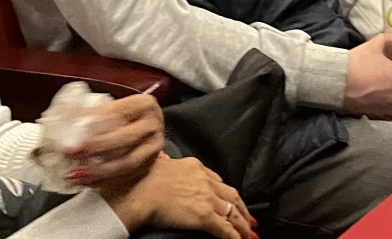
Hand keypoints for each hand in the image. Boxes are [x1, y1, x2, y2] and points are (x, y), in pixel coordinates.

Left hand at [63, 92, 164, 187]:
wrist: (144, 131)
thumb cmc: (125, 118)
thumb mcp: (113, 109)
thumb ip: (94, 114)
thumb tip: (66, 121)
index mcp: (144, 105)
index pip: (118, 113)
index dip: (94, 124)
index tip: (75, 134)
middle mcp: (152, 125)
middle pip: (124, 139)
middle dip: (96, 148)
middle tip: (74, 155)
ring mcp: (153, 147)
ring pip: (127, 162)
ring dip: (100, 170)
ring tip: (79, 173)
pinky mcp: (149, 165)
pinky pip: (126, 176)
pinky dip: (105, 181)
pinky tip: (88, 181)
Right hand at [103, 153, 252, 238]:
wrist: (141, 191)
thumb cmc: (144, 179)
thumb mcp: (164, 164)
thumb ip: (171, 166)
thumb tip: (164, 161)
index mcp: (197, 168)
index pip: (218, 181)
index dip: (227, 194)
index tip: (232, 200)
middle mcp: (206, 181)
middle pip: (232, 196)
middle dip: (242, 209)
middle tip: (250, 220)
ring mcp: (208, 199)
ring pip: (233, 213)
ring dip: (243, 225)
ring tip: (249, 234)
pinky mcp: (205, 216)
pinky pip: (225, 228)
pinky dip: (235, 235)